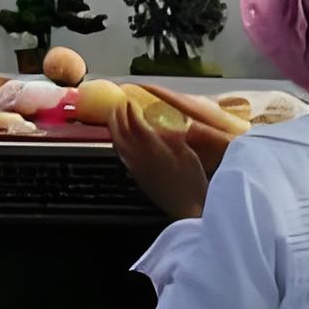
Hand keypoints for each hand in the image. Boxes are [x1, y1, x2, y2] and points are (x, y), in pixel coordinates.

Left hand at [110, 102, 208, 219]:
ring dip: (115, 127)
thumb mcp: (187, 154)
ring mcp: (135, 167)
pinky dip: (118, 141)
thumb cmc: (193, 182)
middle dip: (116, 115)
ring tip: (116, 118)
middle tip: (117, 104)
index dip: (129, 109)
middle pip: (120, 131)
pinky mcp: (136, 176)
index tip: (128, 99)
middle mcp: (139, 156)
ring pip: (118, 143)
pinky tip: (122, 141)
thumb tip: (165, 121)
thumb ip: (173, 136)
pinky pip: (121, 154)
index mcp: (153, 148)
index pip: (134, 123)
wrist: (187, 210)